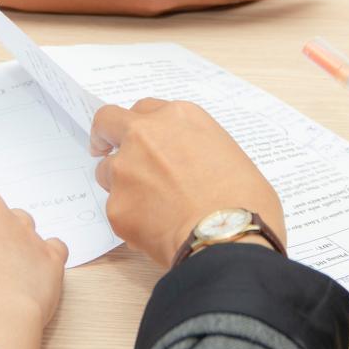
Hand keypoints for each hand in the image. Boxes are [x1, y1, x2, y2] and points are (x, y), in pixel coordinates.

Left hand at [90, 98, 285, 265]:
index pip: (145, 110)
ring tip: (150, 207)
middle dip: (105, 135)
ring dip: (120, 183)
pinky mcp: (116, 205)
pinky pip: (117, 210)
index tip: (143, 139)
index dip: (143, 126)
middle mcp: (145, 135)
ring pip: (106, 170)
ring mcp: (125, 169)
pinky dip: (131, 220)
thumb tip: (190, 169)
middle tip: (105, 149)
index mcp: (179, 117)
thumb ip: (196, 150)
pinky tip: (158, 232)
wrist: (228, 238)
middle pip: (108, 121)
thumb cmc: (244, 201)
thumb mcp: (229, 155)